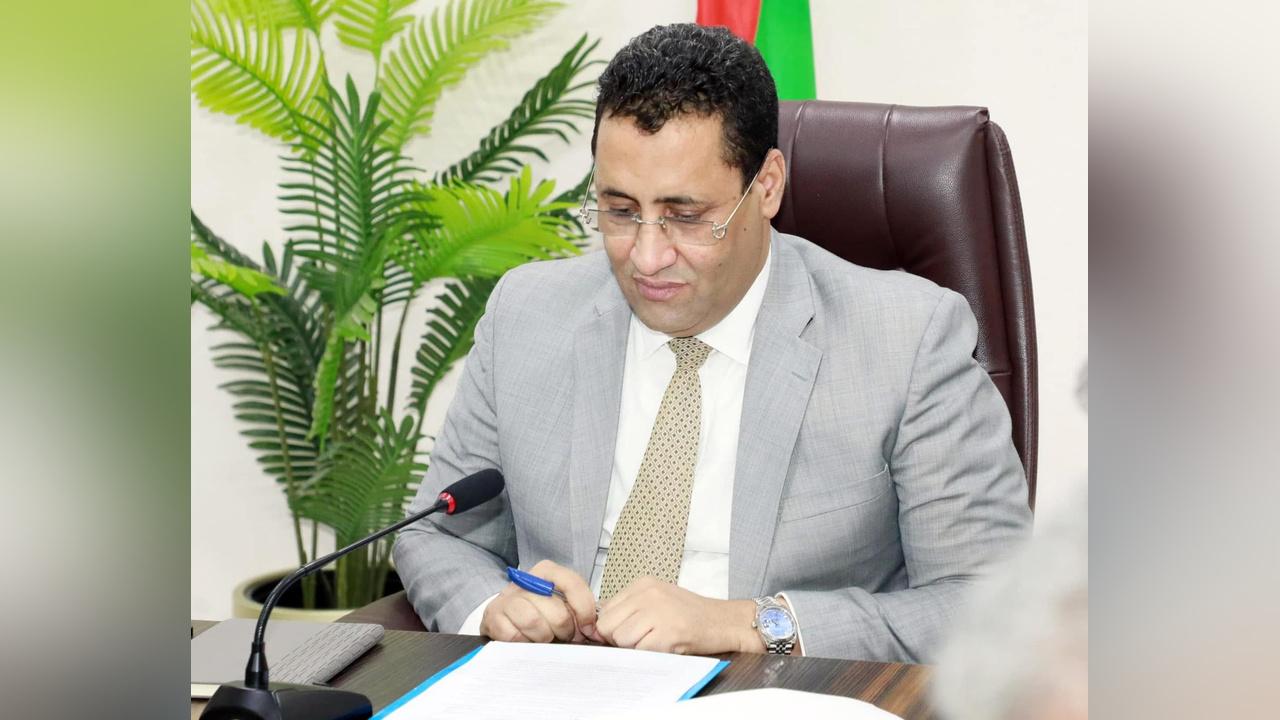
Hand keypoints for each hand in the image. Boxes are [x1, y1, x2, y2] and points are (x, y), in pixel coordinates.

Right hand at [480, 560, 601, 643]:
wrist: (505, 615)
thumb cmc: (540, 610)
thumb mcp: (562, 603)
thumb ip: (581, 610)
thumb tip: (596, 630)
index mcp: (547, 571)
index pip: (573, 584)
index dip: (585, 611)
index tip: (588, 629)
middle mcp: (526, 580)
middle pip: (558, 612)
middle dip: (565, 631)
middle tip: (564, 636)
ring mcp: (507, 598)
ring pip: (535, 623)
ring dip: (544, 638)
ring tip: (545, 638)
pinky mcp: (493, 616)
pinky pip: (515, 636)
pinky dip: (524, 643)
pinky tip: (526, 640)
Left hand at [595, 577, 760, 654]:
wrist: (725, 621)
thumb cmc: (691, 614)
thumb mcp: (657, 599)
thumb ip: (629, 609)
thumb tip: (598, 629)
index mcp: (643, 584)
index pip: (605, 611)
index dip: (610, 629)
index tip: (625, 634)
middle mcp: (648, 593)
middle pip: (608, 626)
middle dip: (620, 640)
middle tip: (643, 640)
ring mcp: (658, 611)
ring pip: (622, 640)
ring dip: (636, 648)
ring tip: (658, 641)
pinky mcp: (668, 632)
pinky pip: (641, 651)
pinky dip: (650, 655)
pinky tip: (667, 646)